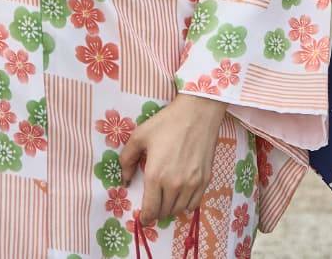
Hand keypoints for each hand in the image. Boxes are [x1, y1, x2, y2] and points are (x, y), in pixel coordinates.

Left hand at [118, 93, 227, 227]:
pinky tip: (181, 197)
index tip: (143, 218)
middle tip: (153, 205)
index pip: (150, 209)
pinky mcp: (205, 179)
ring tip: (166, 201)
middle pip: (164, 212)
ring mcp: (192, 183)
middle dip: (156, 212)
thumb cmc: (167, 122)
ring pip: (179, 210)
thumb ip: (127, 159)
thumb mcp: (139, 136)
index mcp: (155, 175)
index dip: (145, 218)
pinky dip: (186, 205)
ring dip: (171, 209)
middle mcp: (174, 184)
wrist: (198, 112)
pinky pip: (194, 203)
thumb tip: (126, 179)